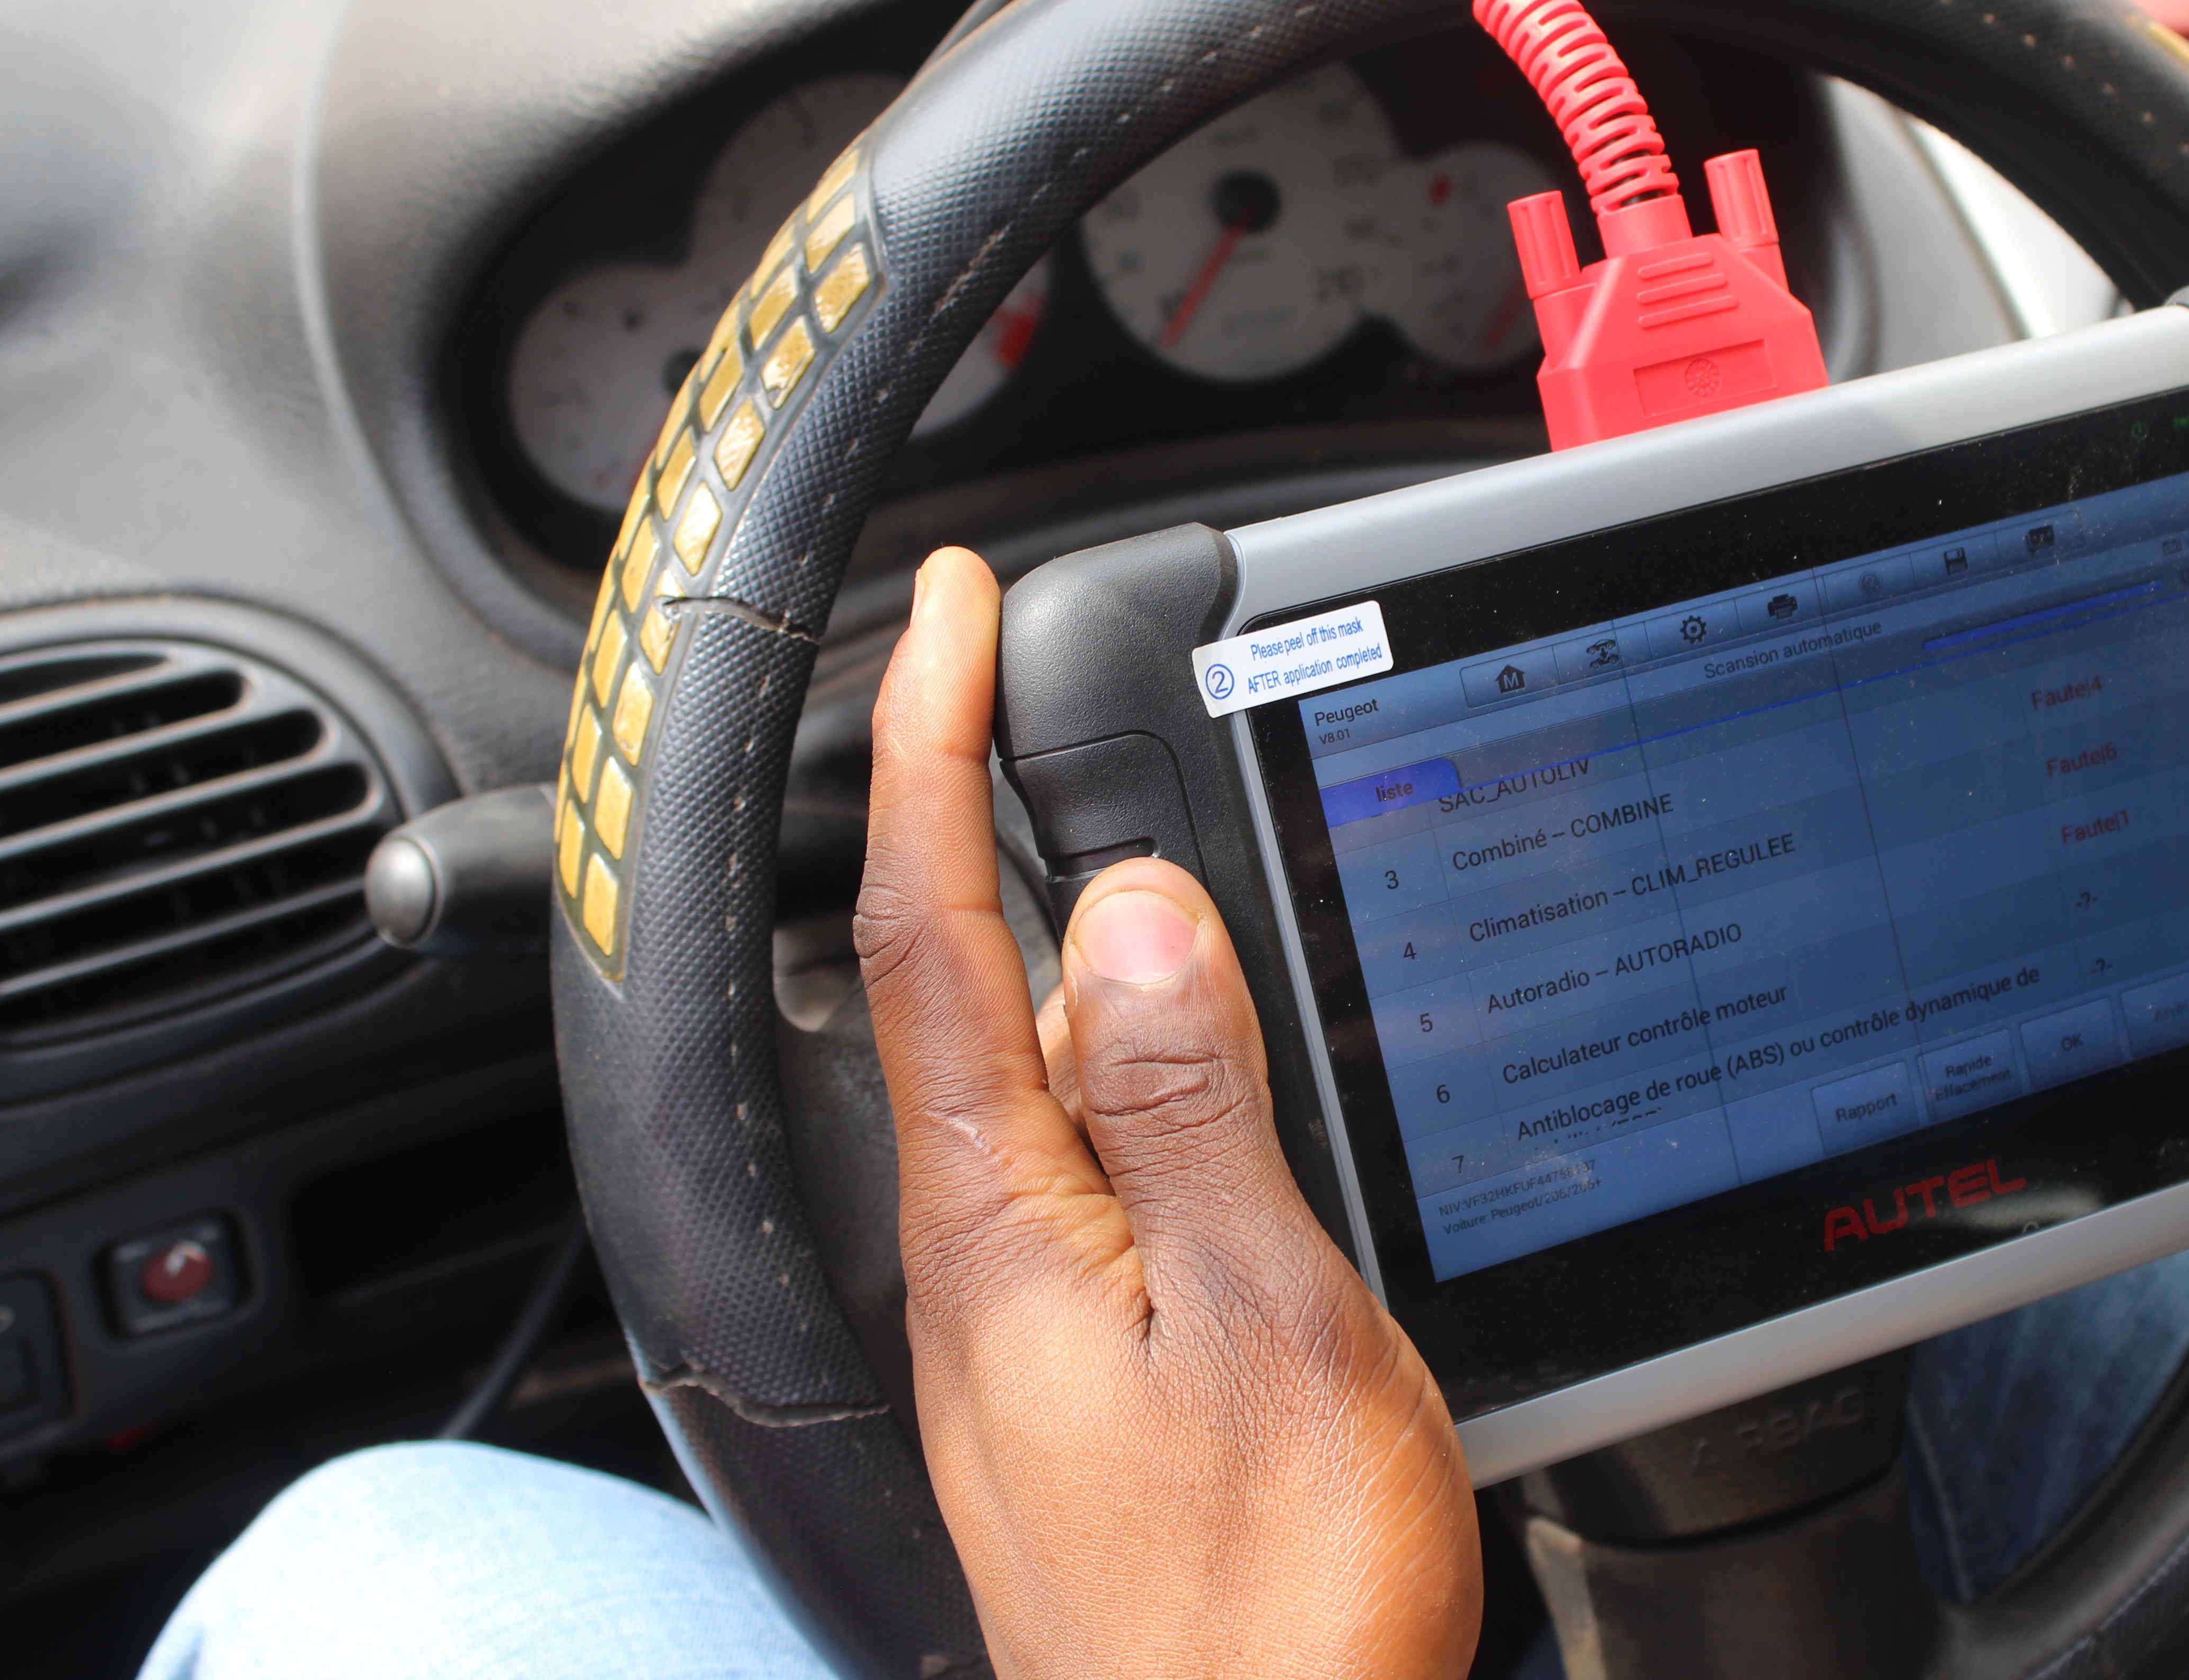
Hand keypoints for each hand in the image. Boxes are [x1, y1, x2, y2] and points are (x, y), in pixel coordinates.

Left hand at [854, 548, 1480, 1679]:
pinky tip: (1195, 1059)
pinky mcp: (1073, 1362)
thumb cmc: (1263, 1607)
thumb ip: (1188, 1104)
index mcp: (1000, 1215)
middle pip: (953, 976)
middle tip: (1025, 681)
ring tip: (1134, 844)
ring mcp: (1019, 1310)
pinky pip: (1076, 1154)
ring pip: (1024, 1062)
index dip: (928, 741)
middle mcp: (979, 1250)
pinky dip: (1118, 1055)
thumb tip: (1134, 910)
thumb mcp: (1263, 1320)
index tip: (947, 608)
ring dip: (1061, 931)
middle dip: (978, 805)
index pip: (925, 922)